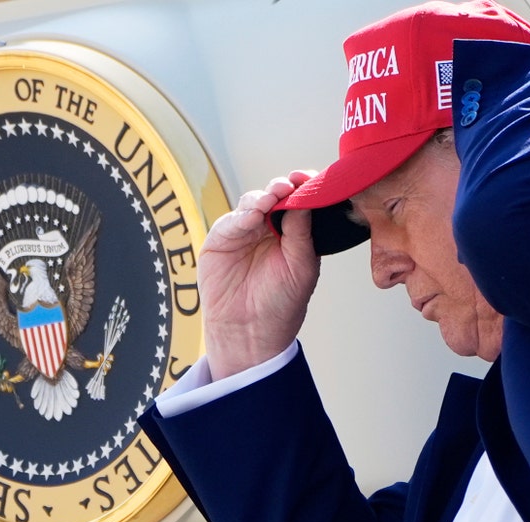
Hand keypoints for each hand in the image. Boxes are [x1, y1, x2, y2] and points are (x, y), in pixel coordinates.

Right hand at [200, 171, 319, 379]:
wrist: (251, 333)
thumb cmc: (281, 304)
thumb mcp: (301, 267)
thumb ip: (302, 233)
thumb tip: (304, 199)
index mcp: (292, 232)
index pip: (298, 202)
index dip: (303, 188)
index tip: (309, 179)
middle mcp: (268, 228)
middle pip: (274, 196)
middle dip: (282, 188)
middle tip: (290, 185)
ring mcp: (243, 232)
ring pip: (252, 203)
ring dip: (263, 198)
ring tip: (272, 198)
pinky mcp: (220, 240)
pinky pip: (230, 222)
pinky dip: (241, 216)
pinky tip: (252, 217)